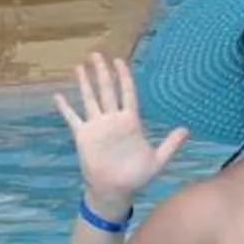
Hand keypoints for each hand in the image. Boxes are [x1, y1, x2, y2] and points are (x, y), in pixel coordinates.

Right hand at [55, 53, 186, 214]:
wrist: (115, 190)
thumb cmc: (136, 176)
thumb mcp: (157, 159)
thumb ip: (170, 144)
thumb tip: (186, 129)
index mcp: (130, 121)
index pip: (127, 93)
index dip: (124, 77)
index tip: (119, 61)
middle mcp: (112, 120)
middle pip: (107, 90)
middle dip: (102, 72)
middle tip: (96, 54)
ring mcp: (97, 126)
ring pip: (90, 99)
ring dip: (84, 83)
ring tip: (79, 66)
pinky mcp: (83, 136)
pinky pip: (73, 118)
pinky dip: (65, 108)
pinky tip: (57, 95)